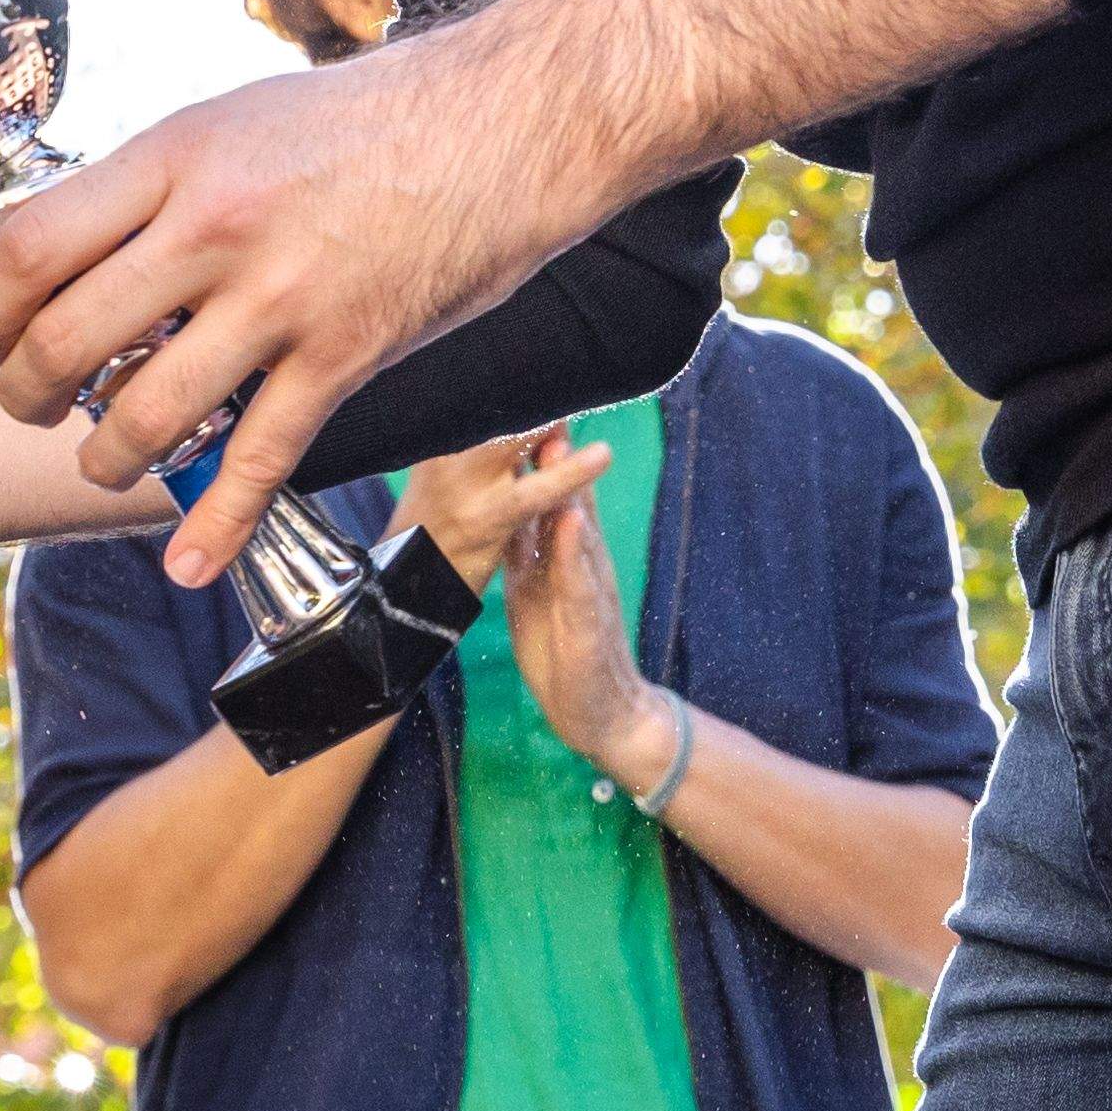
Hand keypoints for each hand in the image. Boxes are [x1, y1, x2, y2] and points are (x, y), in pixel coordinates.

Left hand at [0, 36, 611, 583]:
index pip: (32, 248)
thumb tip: (69, 253)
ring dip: (103, 459)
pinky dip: (217, 525)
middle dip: (24, 393)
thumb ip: (154, 188)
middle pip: (67, 339)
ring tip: (102, 461)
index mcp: (176, 156)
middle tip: (27, 404)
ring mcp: (280, 297)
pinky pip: (260, 460)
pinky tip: (189, 564)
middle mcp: (216, 226)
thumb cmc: (361, 120)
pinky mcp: (343, 354)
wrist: (502, 123)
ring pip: (145, 414)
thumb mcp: (232, 121)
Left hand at [408, 430, 657, 775]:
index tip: (521, 405)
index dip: (538, 451)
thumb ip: (528, 546)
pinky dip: (572, 550)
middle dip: (554, 451)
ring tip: (556, 441)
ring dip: (569, 485)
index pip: (553, 490)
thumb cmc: (565, 646)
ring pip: (578, 529)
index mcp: (565, 555)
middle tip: (541, 398)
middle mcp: (583, 562)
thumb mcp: (537, 588)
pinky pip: (580, 581)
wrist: (600, 712)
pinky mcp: (588, 623)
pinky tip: (568, 521)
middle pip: (570, 495)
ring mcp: (589, 590)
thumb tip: (511, 503)